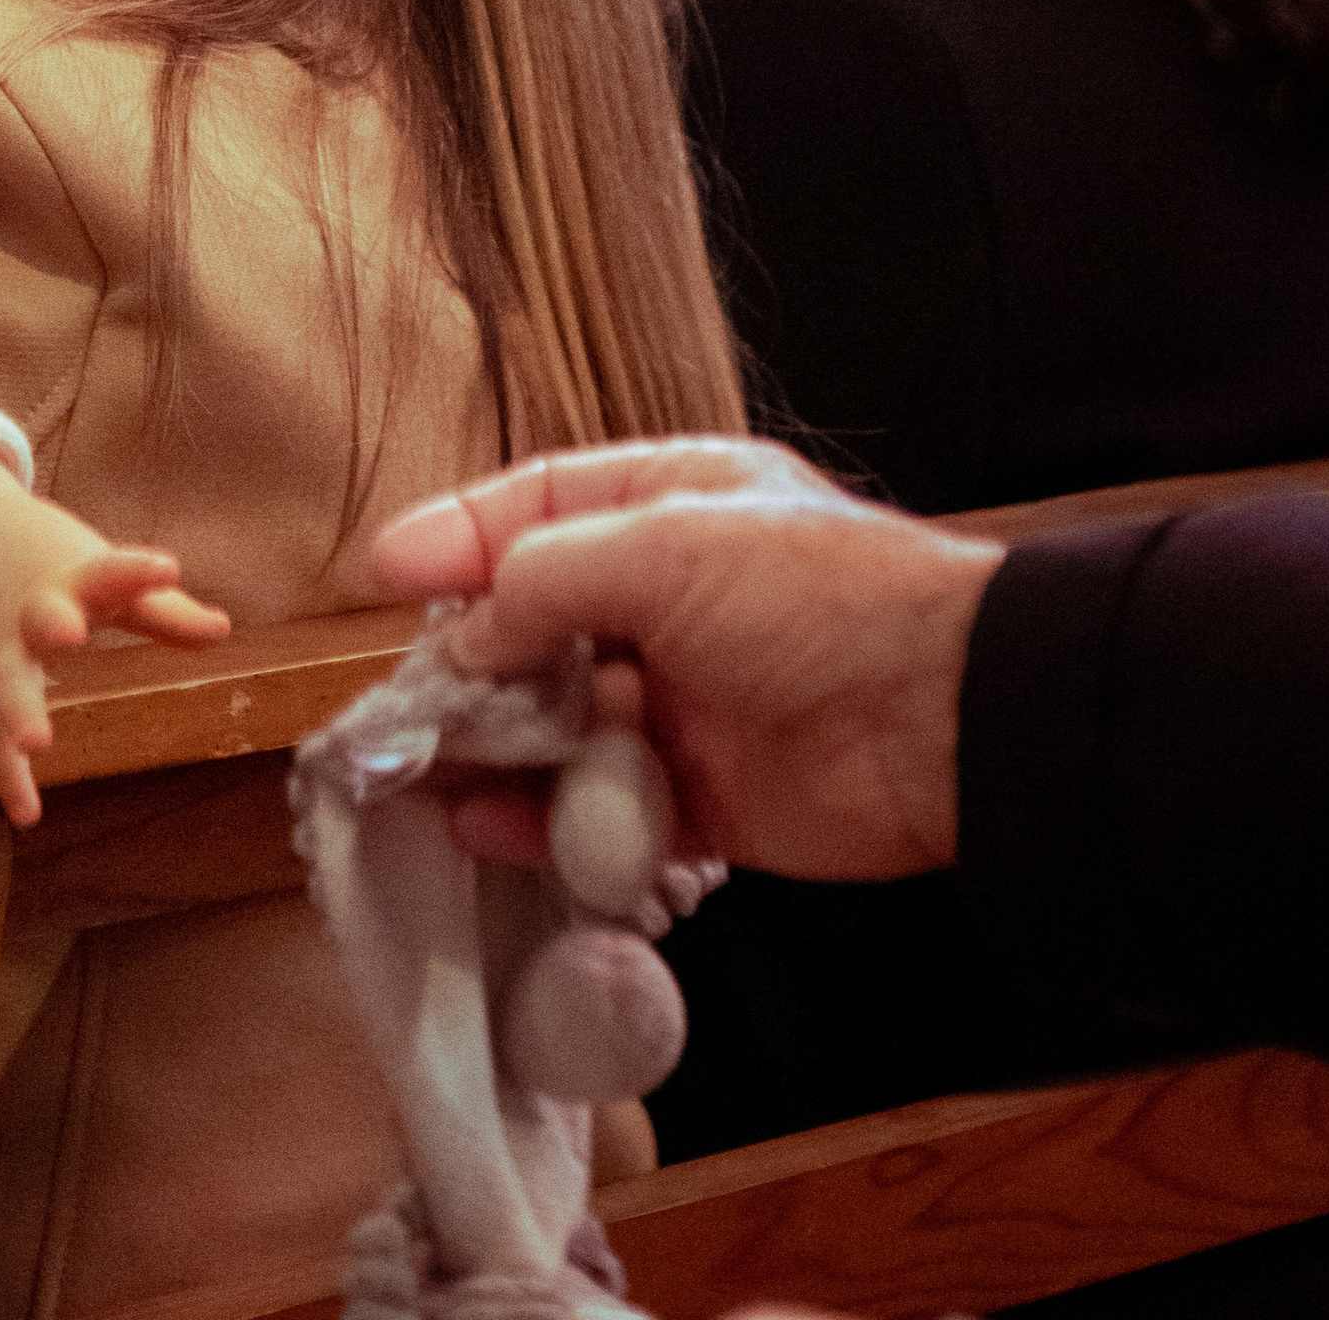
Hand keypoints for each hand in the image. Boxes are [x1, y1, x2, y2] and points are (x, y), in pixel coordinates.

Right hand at [0, 454, 231, 824]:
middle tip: (71, 631)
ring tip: (37, 739)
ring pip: (3, 678)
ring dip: (17, 708)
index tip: (167, 567)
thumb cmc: (50, 563)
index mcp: (71, 578)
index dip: (136, 572)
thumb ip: (160, 609)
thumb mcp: (102, 574)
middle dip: (53, 625)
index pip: (107, 571)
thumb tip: (224, 630)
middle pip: (39, 618)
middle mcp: (28, 610)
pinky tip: (27, 812)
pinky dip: (7, 772)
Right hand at [369, 436, 1000, 880]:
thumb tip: (467, 638)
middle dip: (466, 660)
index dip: (458, 537)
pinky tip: (484, 824)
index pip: (537, 506)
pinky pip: (599, 811)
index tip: (384, 577)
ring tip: (419, 772)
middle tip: (399, 698)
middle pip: (537, 623)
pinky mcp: (702, 802)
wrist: (944, 720)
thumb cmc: (815, 597)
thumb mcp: (665, 547)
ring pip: (558, 723)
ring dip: (492, 747)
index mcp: (671, 505)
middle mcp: (670, 600)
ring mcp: (684, 703)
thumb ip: (543, 580)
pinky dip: (541, 821)